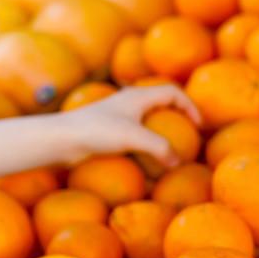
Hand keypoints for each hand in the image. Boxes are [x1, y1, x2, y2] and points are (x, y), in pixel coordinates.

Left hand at [56, 83, 202, 166]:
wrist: (60, 138)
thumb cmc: (96, 131)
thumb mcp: (134, 137)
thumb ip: (160, 147)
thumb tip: (177, 162)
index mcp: (136, 96)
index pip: (171, 91)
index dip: (189, 105)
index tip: (198, 126)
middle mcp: (126, 103)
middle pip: (158, 104)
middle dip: (175, 119)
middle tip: (186, 138)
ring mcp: (115, 118)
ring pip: (143, 123)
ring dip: (157, 136)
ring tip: (168, 154)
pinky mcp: (104, 133)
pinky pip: (130, 137)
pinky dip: (141, 148)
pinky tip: (143, 166)